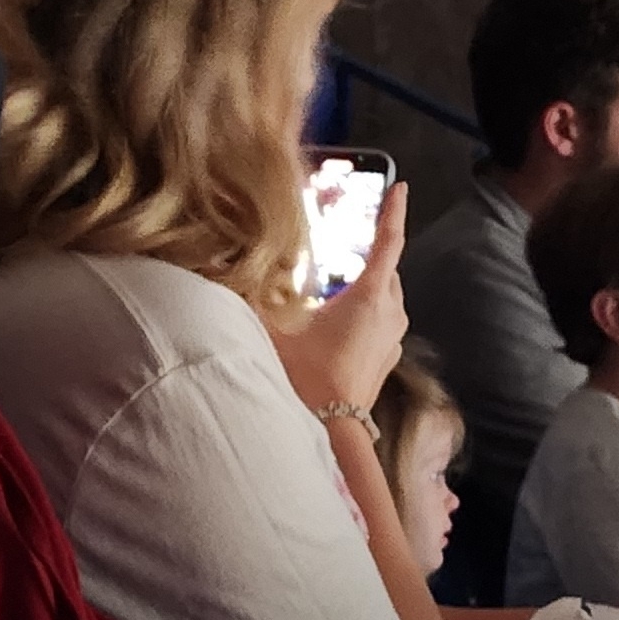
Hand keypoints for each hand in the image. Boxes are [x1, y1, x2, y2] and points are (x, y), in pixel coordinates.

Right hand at [269, 181, 408, 418]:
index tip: (400, 189)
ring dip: (367, 290)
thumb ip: (250, 295)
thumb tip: (219, 266)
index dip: (393, 213)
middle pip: (387, 272)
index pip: (388, 243)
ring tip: (334, 292)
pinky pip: (382, 325)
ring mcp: (393, 339)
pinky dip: (366, 317)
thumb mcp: (273, 329)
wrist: (330, 430)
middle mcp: (390, 314)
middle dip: (369, 258)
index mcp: (371, 296)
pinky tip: (337, 326)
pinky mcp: (388, 359)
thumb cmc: (307, 377)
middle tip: (342, 252)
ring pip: (386, 299)